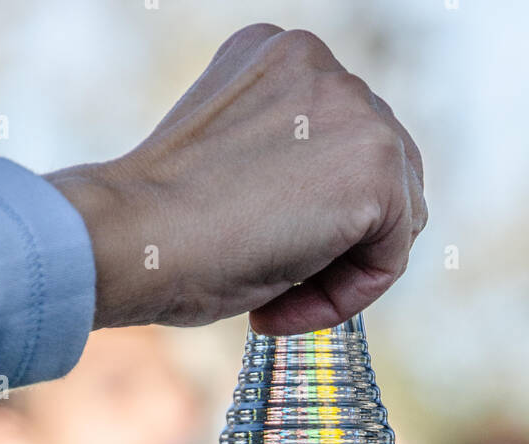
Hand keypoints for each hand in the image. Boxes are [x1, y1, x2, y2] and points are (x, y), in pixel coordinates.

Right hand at [45, 24, 425, 334]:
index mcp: (278, 56)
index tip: (256, 253)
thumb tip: (328, 205)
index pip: (339, 143)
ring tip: (276, 296)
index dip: (311, 216)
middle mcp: (321, 64)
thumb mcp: (228, 167)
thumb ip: (281, 160)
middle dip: (340, 241)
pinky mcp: (375, 166)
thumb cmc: (159, 226)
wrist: (133, 238)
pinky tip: (282, 301)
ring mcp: (353, 108)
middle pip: (382, 173)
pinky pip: (392, 253)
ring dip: (342, 271)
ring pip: (395, 215)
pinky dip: (349, 294)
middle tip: (274, 286)